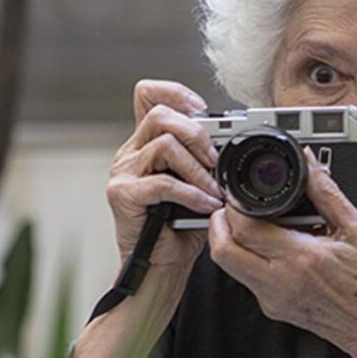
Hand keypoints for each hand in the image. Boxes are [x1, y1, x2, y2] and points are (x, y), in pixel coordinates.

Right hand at [107, 80, 223, 272]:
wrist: (162, 264)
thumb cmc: (180, 225)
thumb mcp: (198, 183)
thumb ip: (205, 158)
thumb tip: (233, 140)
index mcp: (146, 142)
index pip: (148, 94)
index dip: (176, 92)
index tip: (202, 110)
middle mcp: (130, 152)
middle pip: (160, 114)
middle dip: (197, 134)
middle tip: (216, 161)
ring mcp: (123, 172)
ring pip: (164, 145)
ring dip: (198, 168)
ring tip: (214, 189)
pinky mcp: (123, 195)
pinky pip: (163, 183)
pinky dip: (191, 194)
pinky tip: (205, 205)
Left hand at [208, 148, 356, 354]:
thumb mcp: (356, 228)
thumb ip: (326, 192)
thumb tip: (308, 163)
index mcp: (299, 258)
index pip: (245, 229)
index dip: (233, 206)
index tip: (240, 193)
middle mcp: (278, 282)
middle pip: (222, 251)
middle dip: (217, 223)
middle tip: (231, 207)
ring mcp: (272, 299)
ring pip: (228, 267)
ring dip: (228, 241)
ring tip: (248, 223)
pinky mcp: (272, 308)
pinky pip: (245, 278)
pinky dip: (246, 257)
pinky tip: (268, 246)